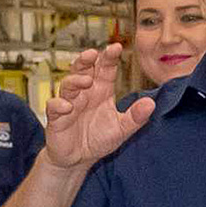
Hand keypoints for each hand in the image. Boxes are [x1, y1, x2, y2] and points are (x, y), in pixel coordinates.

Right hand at [42, 44, 153, 169]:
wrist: (78, 159)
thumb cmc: (98, 139)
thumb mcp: (121, 129)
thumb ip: (135, 117)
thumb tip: (151, 103)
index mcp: (101, 91)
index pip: (105, 69)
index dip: (109, 58)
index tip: (116, 47)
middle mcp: (85, 93)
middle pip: (83, 70)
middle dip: (86, 60)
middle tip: (92, 54)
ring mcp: (69, 103)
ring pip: (68, 84)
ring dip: (76, 80)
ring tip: (86, 81)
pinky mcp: (56, 118)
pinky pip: (54, 107)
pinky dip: (59, 105)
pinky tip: (67, 106)